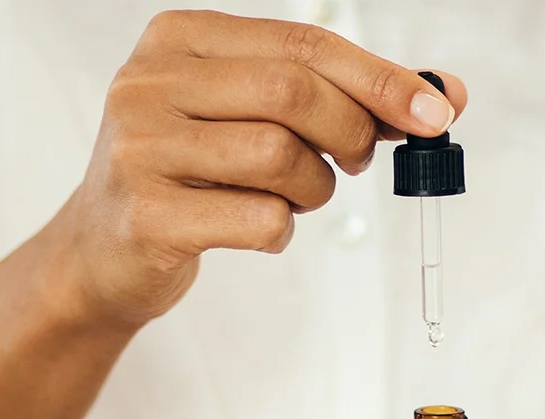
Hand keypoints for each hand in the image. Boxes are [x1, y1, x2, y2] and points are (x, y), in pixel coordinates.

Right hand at [48, 10, 466, 326]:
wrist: (100, 252)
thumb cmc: (191, 175)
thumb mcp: (251, 116)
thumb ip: (337, 98)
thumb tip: (444, 96)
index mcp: (177, 39)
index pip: (302, 43)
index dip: (380, 78)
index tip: (437, 111)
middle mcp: (148, 82)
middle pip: (293, 92)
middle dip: (351, 132)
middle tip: (357, 161)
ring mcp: (140, 148)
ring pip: (280, 156)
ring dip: (314, 189)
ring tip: (293, 196)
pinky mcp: (147, 216)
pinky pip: (259, 219)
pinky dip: (280, 230)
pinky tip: (255, 228)